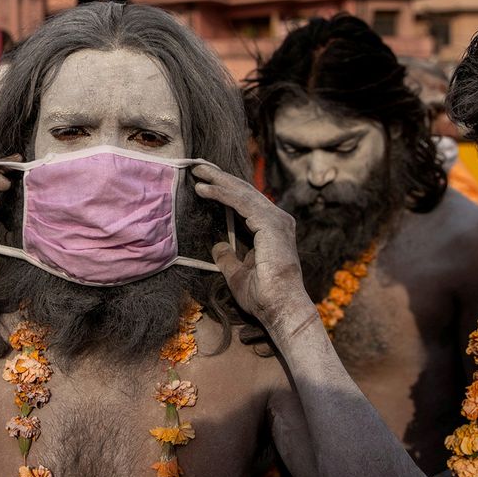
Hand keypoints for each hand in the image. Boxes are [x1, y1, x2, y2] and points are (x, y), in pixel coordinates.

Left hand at [191, 164, 312, 329]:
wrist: (279, 308)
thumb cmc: (263, 296)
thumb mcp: (237, 274)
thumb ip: (228, 258)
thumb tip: (217, 245)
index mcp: (271, 230)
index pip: (246, 202)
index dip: (226, 190)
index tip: (205, 181)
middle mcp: (277, 221)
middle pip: (244, 192)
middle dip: (220, 178)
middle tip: (198, 167)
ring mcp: (277, 221)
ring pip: (243, 193)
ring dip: (219, 181)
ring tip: (198, 173)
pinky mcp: (270, 225)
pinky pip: (242, 203)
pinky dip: (222, 194)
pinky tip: (205, 189)